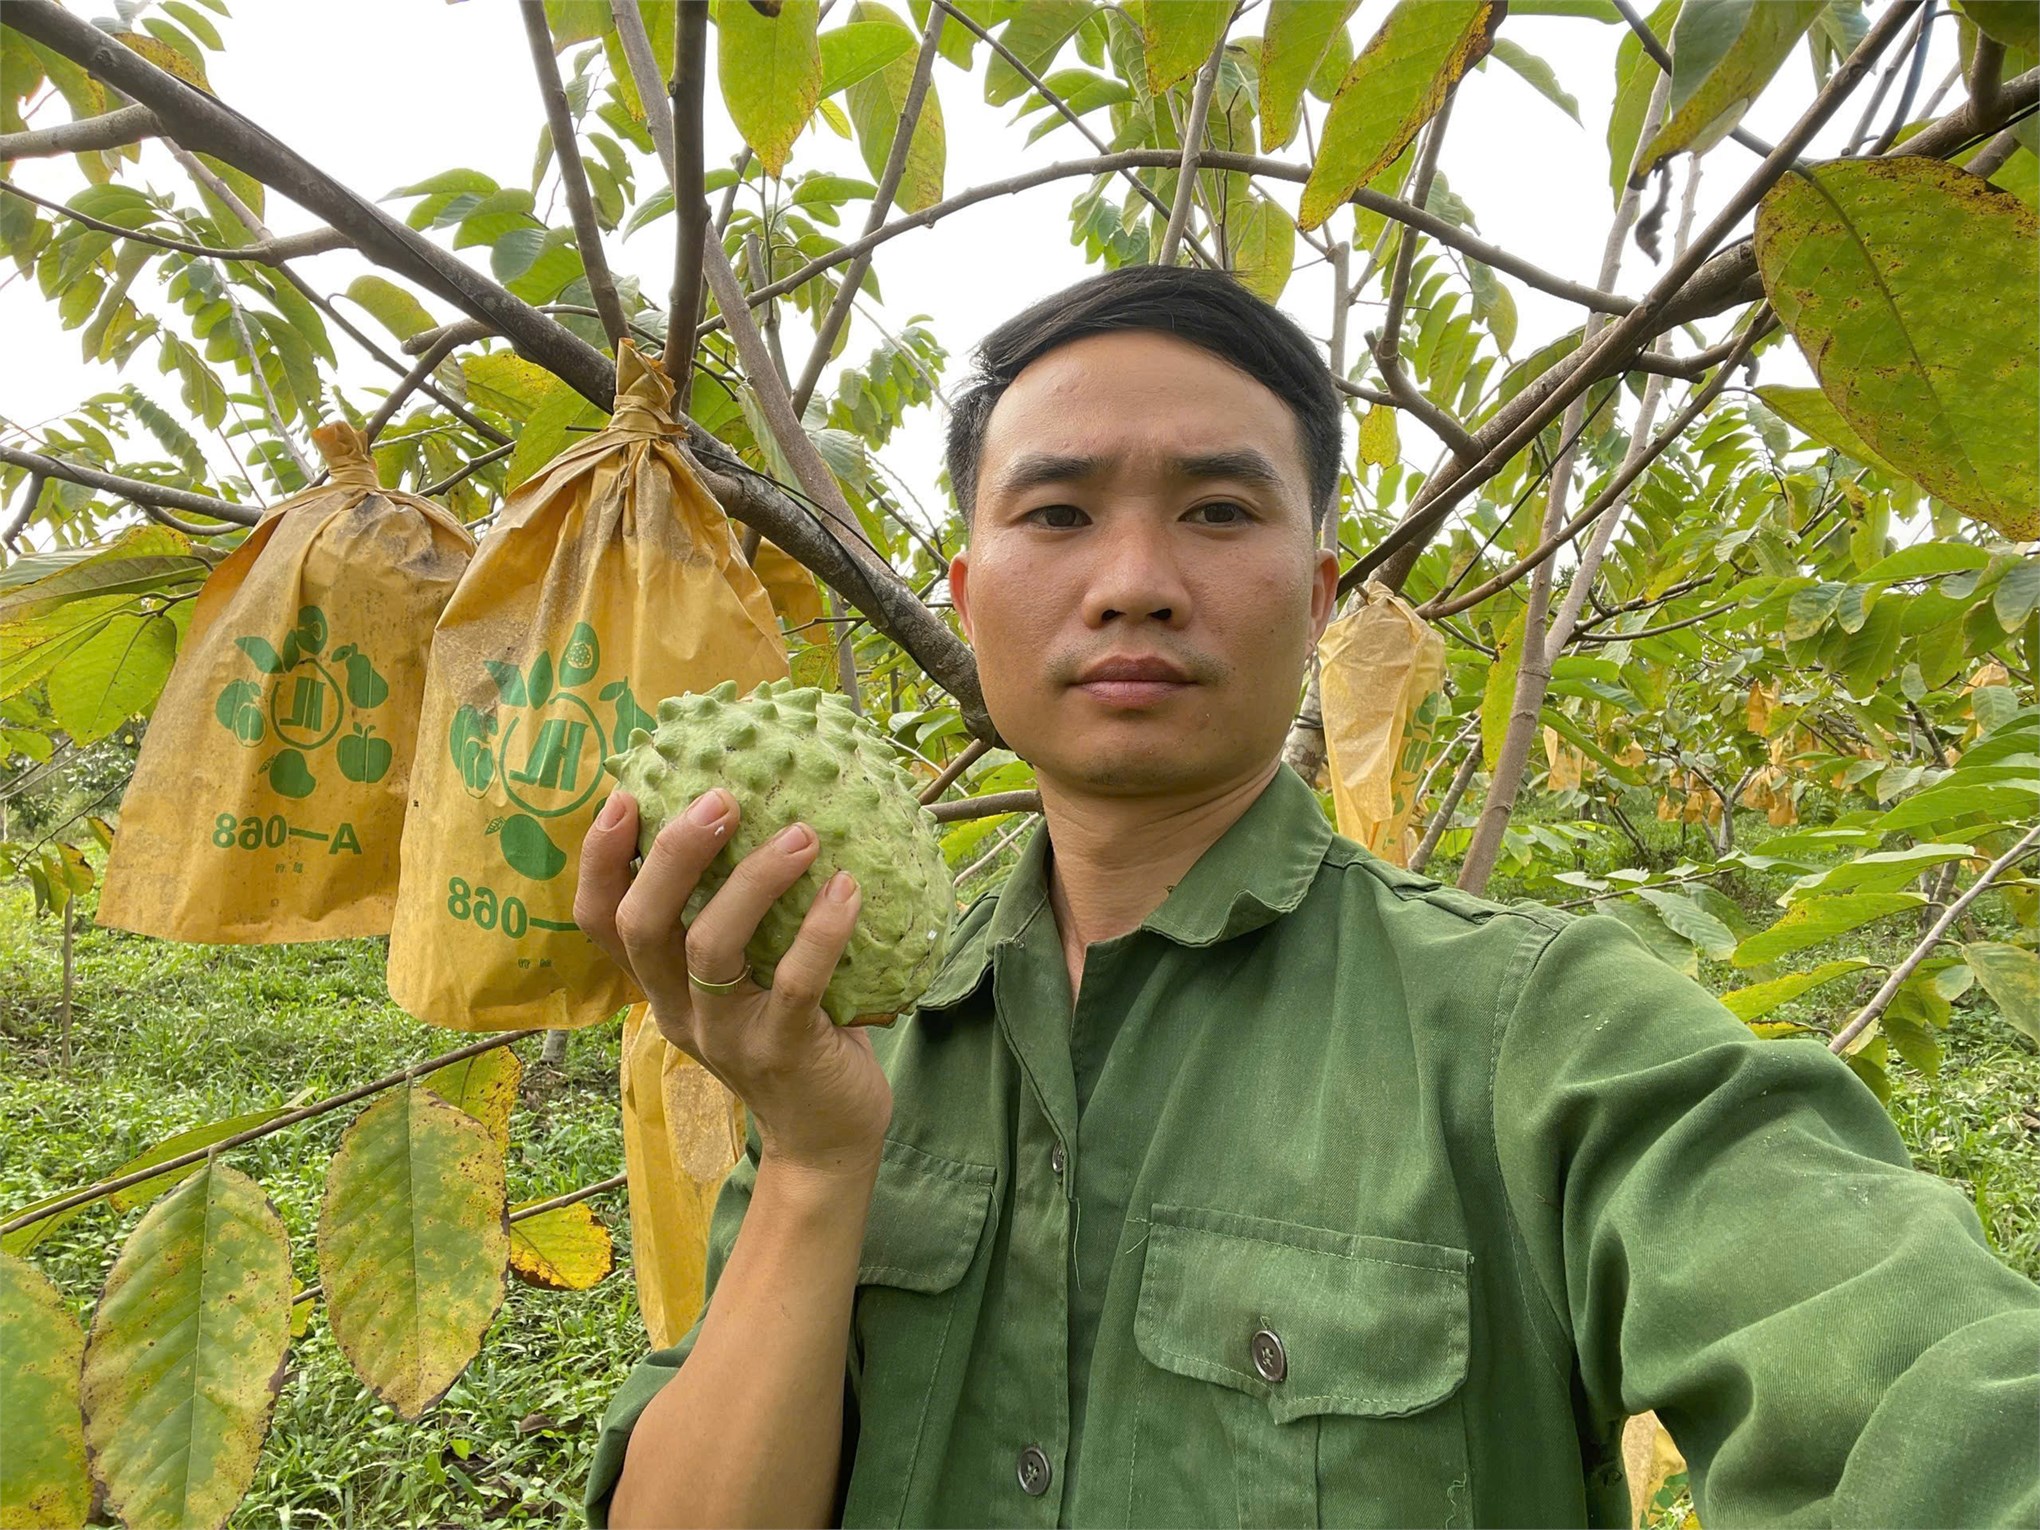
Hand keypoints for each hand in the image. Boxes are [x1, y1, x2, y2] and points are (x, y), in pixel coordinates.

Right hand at [575, 787, 891, 1179]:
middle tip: (721, 800)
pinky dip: (820, 931)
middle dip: (674, 855)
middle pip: (643, 926)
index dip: (600, 861)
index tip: (624, 797)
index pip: (600, 922)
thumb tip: (765, 809)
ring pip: (711, 948)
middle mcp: (678, 1010)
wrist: (826, 1135)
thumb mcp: (745, 976)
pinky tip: (847, 889)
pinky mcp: (782, 1052)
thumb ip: (736, 914)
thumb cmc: (791, 1029)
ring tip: (802, 834)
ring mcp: (726, 1035)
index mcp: (660, 985)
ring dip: (754, 881)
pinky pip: (795, 983)